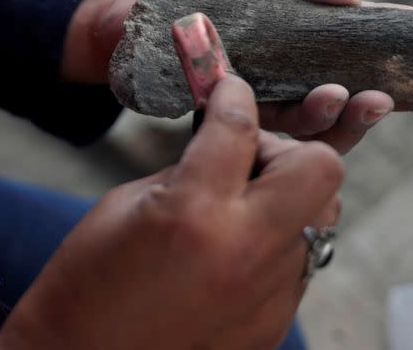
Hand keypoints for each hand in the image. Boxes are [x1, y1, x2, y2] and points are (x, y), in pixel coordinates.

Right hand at [0, 75, 342, 349]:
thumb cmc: (90, 278)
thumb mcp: (129, 202)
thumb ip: (191, 166)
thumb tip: (228, 140)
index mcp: (193, 210)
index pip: (240, 126)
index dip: (233, 95)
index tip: (229, 90)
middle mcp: (245, 250)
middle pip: (320, 167)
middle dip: (289, 148)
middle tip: (248, 157)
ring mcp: (268, 293)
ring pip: (323, 215)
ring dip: (289, 196)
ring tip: (244, 204)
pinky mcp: (274, 322)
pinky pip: (301, 260)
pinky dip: (278, 240)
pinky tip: (238, 246)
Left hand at [63, 0, 412, 152]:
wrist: (122, 11)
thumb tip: (352, 2)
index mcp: (301, 35)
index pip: (363, 52)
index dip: (406, 66)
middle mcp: (289, 74)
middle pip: (352, 96)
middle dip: (389, 105)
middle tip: (408, 102)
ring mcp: (263, 100)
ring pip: (318, 122)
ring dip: (345, 114)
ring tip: (357, 98)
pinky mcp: (233, 120)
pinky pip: (274, 132)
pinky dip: (302, 124)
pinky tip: (321, 106)